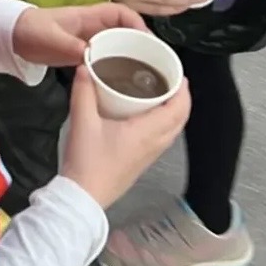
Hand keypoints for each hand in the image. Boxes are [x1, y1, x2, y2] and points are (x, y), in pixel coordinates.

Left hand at [12, 4, 147, 67]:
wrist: (11, 36)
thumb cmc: (30, 30)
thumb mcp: (51, 38)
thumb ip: (71, 46)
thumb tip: (94, 56)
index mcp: (87, 16)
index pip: (120, 12)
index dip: (137, 22)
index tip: (148, 41)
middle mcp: (91, 26)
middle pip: (123, 29)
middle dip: (140, 41)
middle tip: (153, 62)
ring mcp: (87, 39)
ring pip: (116, 43)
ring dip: (129, 54)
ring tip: (143, 73)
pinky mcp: (80, 52)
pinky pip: (105, 55)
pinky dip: (115, 64)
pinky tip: (120, 80)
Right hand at [60, 66, 190, 207]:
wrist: (84, 195)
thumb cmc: (87, 164)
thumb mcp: (82, 121)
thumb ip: (83, 91)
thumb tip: (84, 70)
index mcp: (145, 133)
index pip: (177, 110)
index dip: (183, 91)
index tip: (179, 74)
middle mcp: (153, 145)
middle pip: (180, 120)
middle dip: (181, 99)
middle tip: (172, 81)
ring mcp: (148, 155)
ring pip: (172, 130)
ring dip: (173, 112)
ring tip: (160, 95)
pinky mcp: (141, 161)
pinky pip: (162, 138)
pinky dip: (163, 123)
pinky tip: (144, 117)